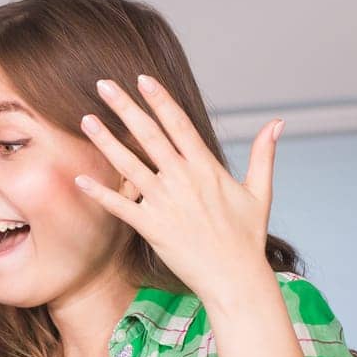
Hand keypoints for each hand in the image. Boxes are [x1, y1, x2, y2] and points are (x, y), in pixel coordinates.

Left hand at [75, 75, 282, 305]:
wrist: (234, 277)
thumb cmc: (247, 237)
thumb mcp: (260, 191)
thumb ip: (264, 154)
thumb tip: (277, 123)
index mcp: (207, 167)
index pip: (179, 124)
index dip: (159, 100)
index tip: (142, 79)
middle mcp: (183, 179)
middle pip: (148, 135)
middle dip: (125, 107)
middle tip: (103, 85)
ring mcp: (166, 202)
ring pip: (129, 164)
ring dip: (106, 141)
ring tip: (86, 120)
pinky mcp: (152, 227)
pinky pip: (120, 206)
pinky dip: (100, 193)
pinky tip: (79, 179)